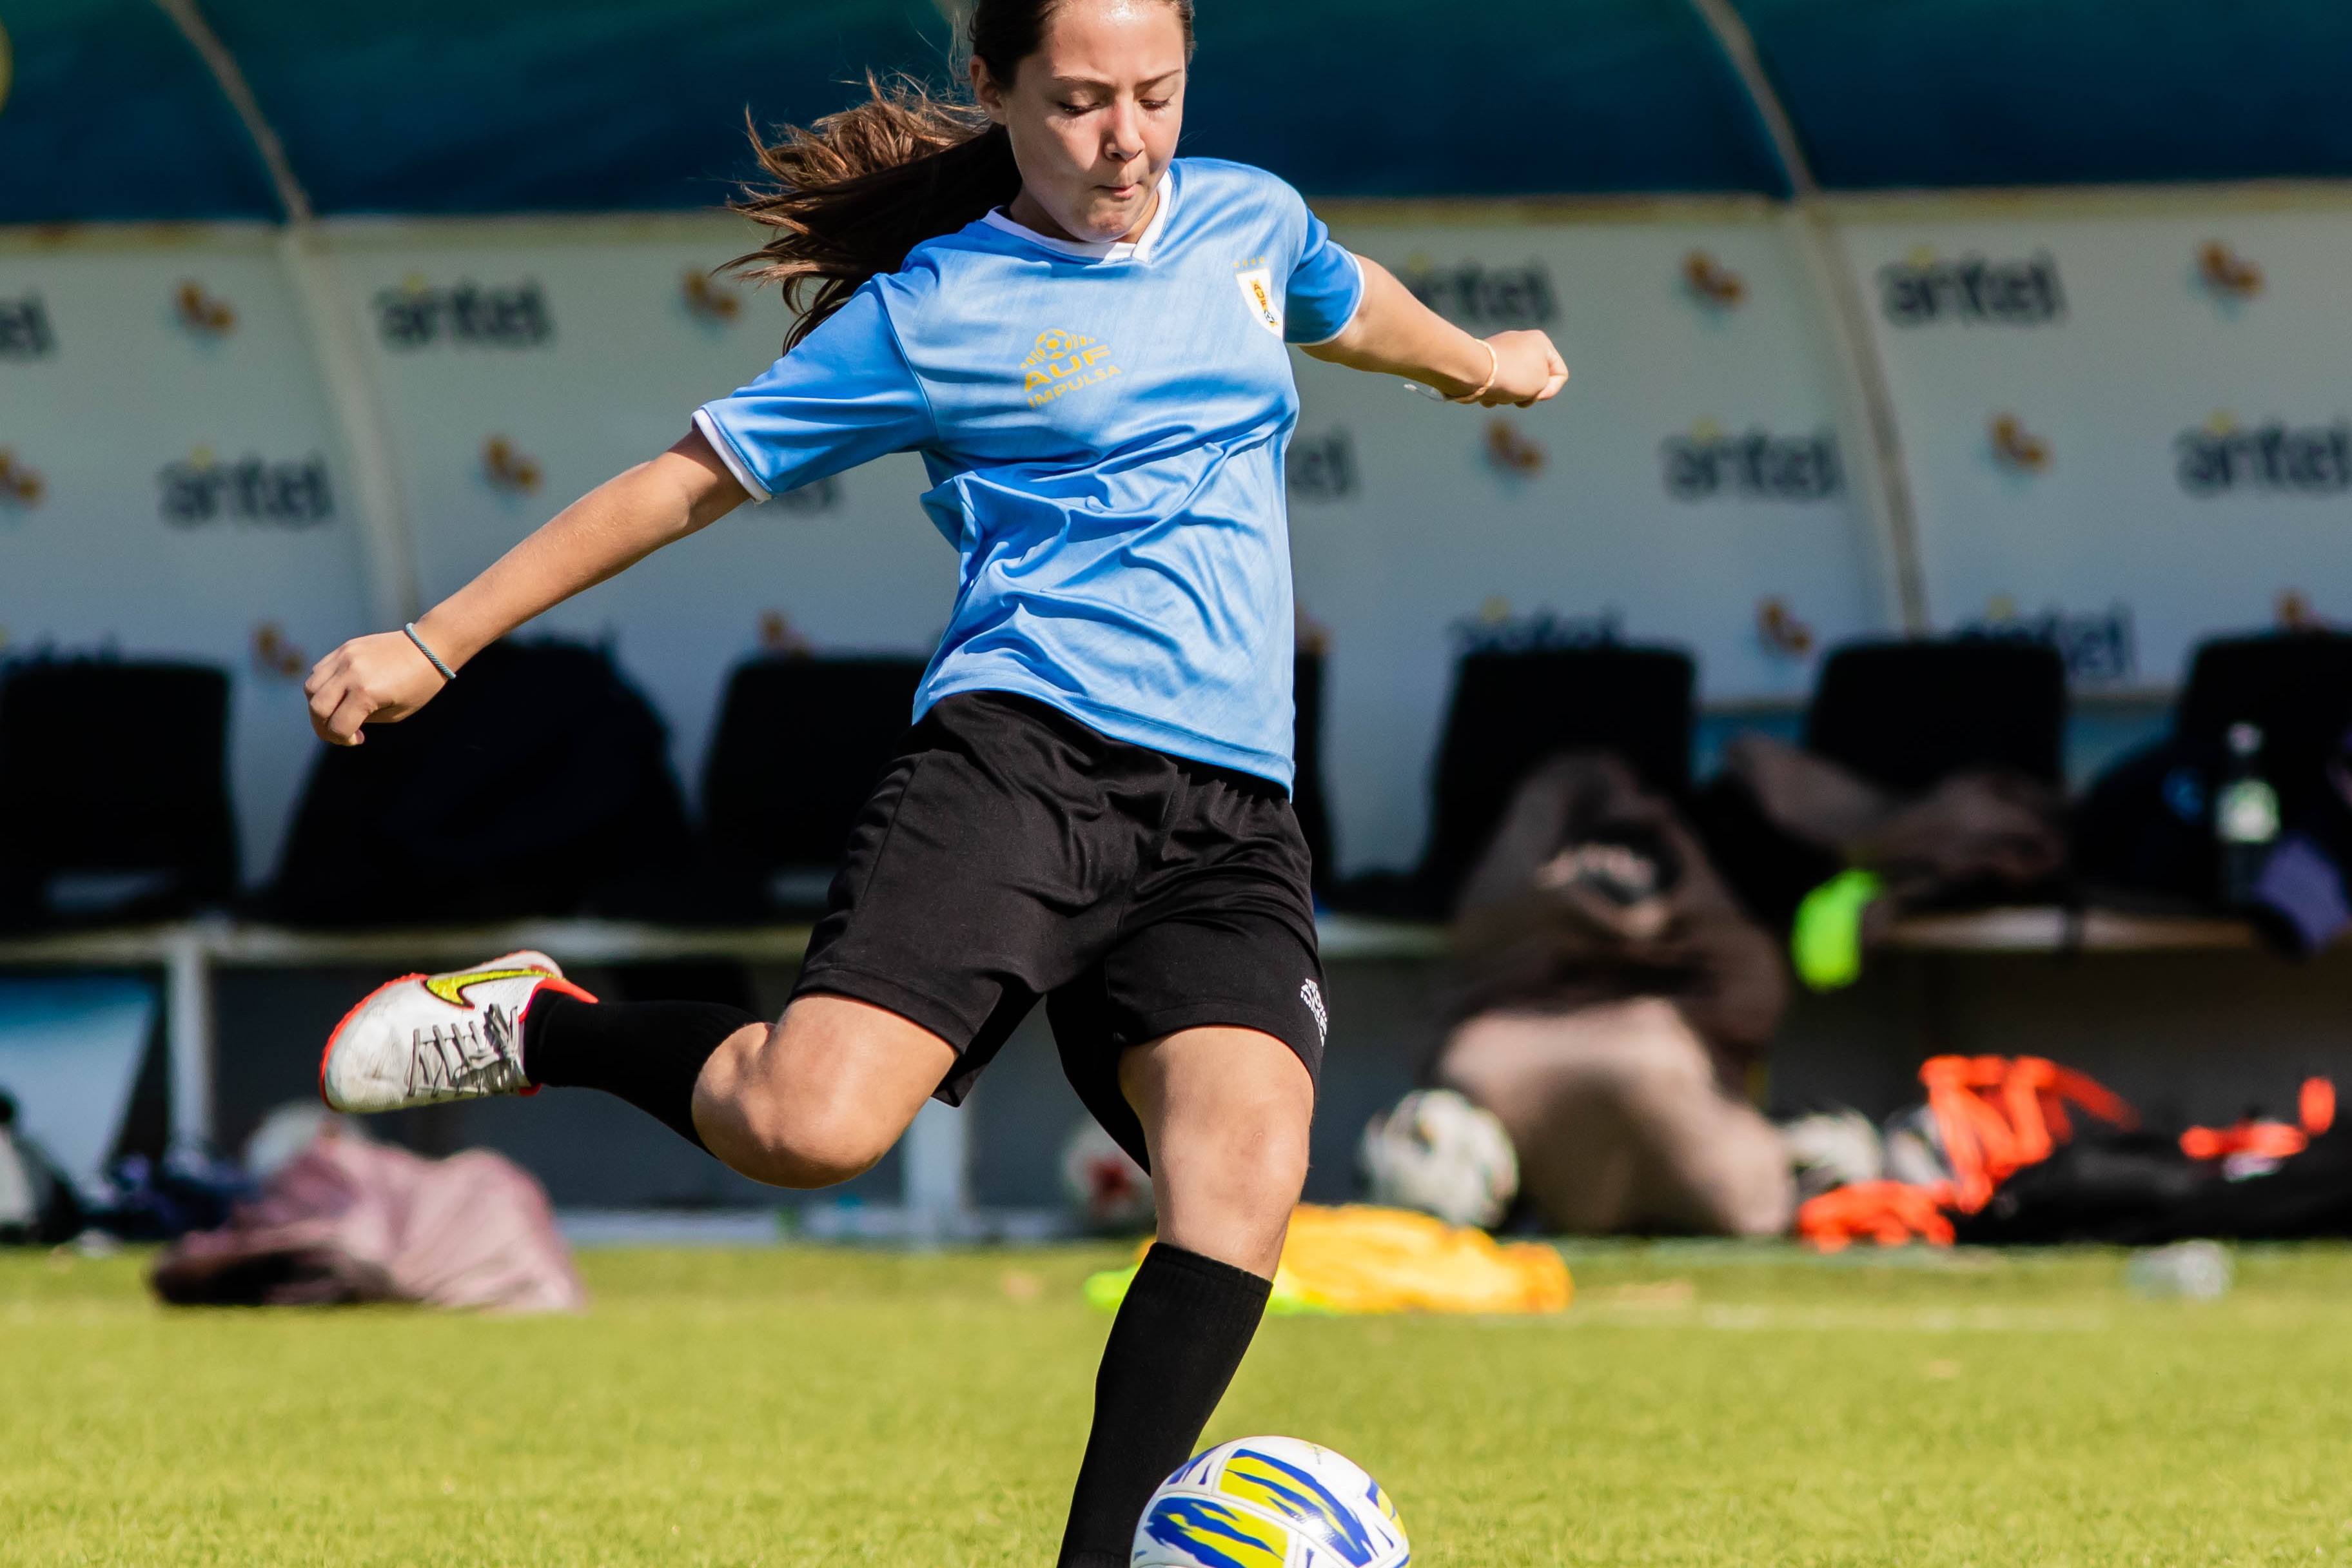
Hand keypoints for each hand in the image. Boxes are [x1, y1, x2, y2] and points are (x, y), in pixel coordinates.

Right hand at [304, 630, 448, 746]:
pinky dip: (322, 687)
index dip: (343, 739)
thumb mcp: (396, 713)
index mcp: (366, 692)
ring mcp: (344, 657)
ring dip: (318, 707)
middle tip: (339, 733)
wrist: (430, 646)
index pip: (338, 726)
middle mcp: (350, 673)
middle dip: (323, 728)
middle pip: (317, 708)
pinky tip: (339, 694)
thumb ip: (365, 719)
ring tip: (337, 713)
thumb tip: (342, 722)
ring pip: (311, 688)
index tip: (358, 739)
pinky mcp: (344, 648)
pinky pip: (319, 671)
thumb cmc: (420, 684)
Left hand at [1475, 330, 1568, 407]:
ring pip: (1516, 384)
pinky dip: (1494, 393)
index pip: (1560, 373)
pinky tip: (1487, 395)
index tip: (1537, 394)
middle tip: (1518, 398)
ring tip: (1499, 394)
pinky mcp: (1485, 362)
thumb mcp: (1542, 383)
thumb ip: (1545, 385)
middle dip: (1528, 394)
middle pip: (1536, 379)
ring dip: (1510, 396)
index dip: (1551, 389)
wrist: (1474, 371)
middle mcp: (1521, 341)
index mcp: (1541, 341)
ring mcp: (1501, 351)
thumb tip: (1521, 386)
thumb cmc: (1514, 376)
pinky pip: (1497, 383)